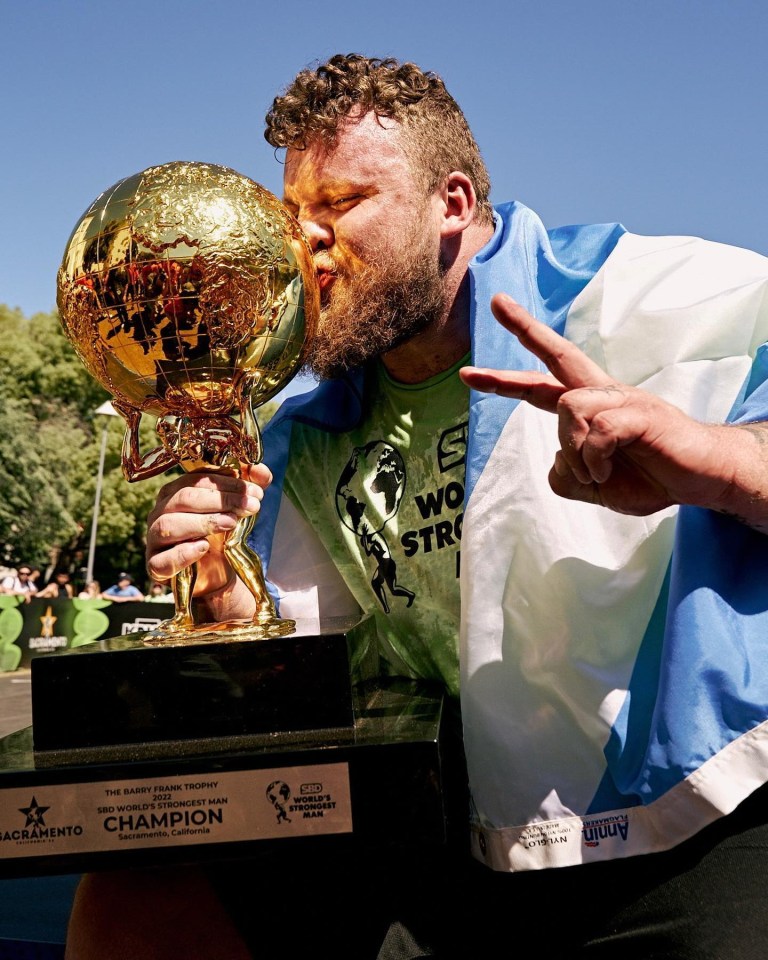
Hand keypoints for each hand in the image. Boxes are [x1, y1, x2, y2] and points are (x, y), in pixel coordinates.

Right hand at [146, 463, 271, 601]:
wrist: (217, 571)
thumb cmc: (220, 534)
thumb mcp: (237, 509)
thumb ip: (248, 489)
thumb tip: (263, 472)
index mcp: (176, 491)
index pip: (197, 479)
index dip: (226, 482)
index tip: (254, 491)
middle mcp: (161, 511)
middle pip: (184, 498)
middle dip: (220, 500)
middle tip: (249, 506)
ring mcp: (155, 539)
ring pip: (168, 525)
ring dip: (203, 522)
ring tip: (231, 523)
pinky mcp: (156, 566)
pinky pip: (161, 561)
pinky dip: (182, 554)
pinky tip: (203, 547)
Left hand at [459, 293, 735, 516]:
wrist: (702, 479)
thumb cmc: (651, 477)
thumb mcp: (594, 486)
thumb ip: (566, 475)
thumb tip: (556, 461)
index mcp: (589, 408)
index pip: (540, 385)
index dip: (503, 380)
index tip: (468, 371)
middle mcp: (602, 394)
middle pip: (558, 354)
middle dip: (525, 328)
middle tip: (497, 303)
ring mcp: (622, 399)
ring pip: (566, 409)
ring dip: (572, 453)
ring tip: (594, 475)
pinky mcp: (640, 412)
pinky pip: (596, 430)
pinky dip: (592, 460)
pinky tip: (605, 474)